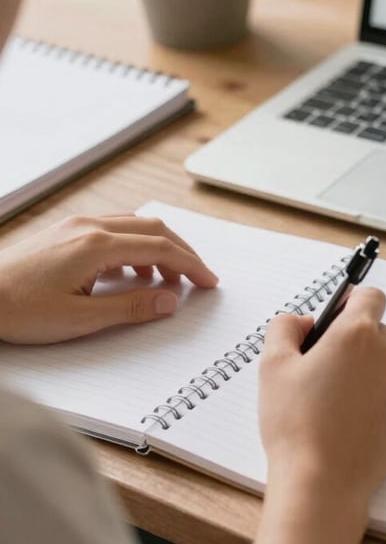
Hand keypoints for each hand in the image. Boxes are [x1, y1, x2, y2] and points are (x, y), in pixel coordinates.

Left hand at [0, 214, 217, 343]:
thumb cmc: (18, 309)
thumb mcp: (80, 319)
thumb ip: (131, 307)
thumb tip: (170, 300)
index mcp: (97, 245)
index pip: (161, 248)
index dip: (191, 265)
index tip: (209, 281)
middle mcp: (91, 226)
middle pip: (154, 229)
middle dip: (182, 252)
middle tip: (199, 277)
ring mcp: (77, 225)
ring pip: (136, 225)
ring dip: (159, 248)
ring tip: (167, 280)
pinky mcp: (67, 231)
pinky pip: (115, 229)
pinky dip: (135, 246)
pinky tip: (132, 272)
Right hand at [259, 286, 385, 503]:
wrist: (322, 483)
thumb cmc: (295, 423)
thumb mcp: (272, 364)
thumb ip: (284, 326)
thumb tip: (304, 322)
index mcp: (357, 333)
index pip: (371, 295)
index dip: (351, 302)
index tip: (335, 317)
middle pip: (375, 330)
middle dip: (351, 341)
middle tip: (320, 367)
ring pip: (383, 362)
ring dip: (363, 370)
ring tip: (332, 400)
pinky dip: (375, 397)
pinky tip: (348, 419)